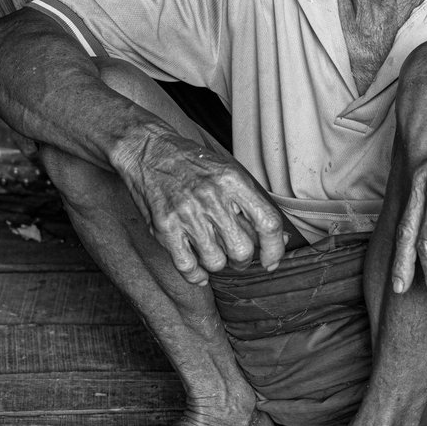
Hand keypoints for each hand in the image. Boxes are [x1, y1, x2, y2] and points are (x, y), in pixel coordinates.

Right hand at [115, 123, 288, 282]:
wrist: (148, 150)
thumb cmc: (192, 164)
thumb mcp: (228, 174)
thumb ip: (251, 205)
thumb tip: (278, 239)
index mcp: (233, 181)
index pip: (267, 223)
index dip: (274, 249)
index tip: (272, 261)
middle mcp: (211, 197)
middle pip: (242, 250)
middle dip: (243, 260)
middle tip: (236, 255)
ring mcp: (186, 214)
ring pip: (216, 262)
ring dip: (218, 264)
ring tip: (213, 252)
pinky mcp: (164, 227)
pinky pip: (187, 267)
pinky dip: (196, 275)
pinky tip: (198, 269)